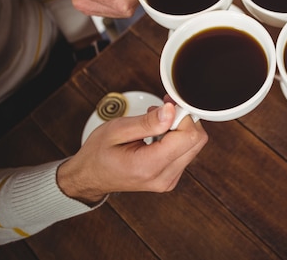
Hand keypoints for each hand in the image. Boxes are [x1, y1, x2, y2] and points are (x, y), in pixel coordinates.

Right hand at [57, 102, 207, 204]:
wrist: (89, 177)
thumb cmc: (98, 154)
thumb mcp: (117, 130)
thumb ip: (147, 122)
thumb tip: (172, 111)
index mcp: (149, 167)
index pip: (188, 138)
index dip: (182, 116)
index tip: (167, 106)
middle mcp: (164, 177)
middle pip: (196, 142)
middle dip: (183, 120)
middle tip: (162, 110)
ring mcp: (169, 180)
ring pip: (194, 146)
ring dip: (180, 128)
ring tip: (156, 122)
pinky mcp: (171, 176)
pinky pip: (186, 152)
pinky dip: (177, 138)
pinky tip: (158, 133)